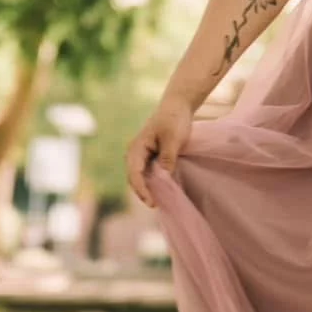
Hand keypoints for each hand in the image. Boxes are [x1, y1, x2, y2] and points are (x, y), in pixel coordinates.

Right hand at [125, 92, 194, 206]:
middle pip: (134, 177)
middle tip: (155, 205)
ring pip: (140, 176)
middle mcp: (135, 152)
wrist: (177, 106)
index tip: (151, 202)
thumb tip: (164, 177)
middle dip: (142, 192)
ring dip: (147, 188)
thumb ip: (167, 158)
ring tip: (157, 201)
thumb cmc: (174, 120)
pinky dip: (152, 181)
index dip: (141, 189)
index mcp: (137, 147)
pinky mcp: (150, 155)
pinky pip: (147, 172)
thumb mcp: (173, 139)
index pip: (134, 173)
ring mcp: (142, 154)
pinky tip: (161, 189)